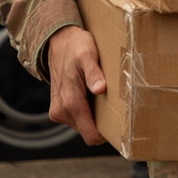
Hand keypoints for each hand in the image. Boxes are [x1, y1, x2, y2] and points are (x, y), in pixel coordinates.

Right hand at [47, 26, 106, 145]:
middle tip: (113, 105)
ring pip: (83, 125)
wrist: (58, 41)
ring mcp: (58, 111)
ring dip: (93, 115)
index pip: (91, 136)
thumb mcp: (88, 55)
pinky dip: (86, 110)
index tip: (119, 124)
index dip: (106, 134)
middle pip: (88, 131)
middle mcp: (61, 111)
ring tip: (100, 96)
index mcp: (70, 102)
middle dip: (101, 123)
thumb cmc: (76, 47)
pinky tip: (90, 94)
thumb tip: (100, 89)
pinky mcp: (58, 109)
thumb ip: (94, 73)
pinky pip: (77, 118)